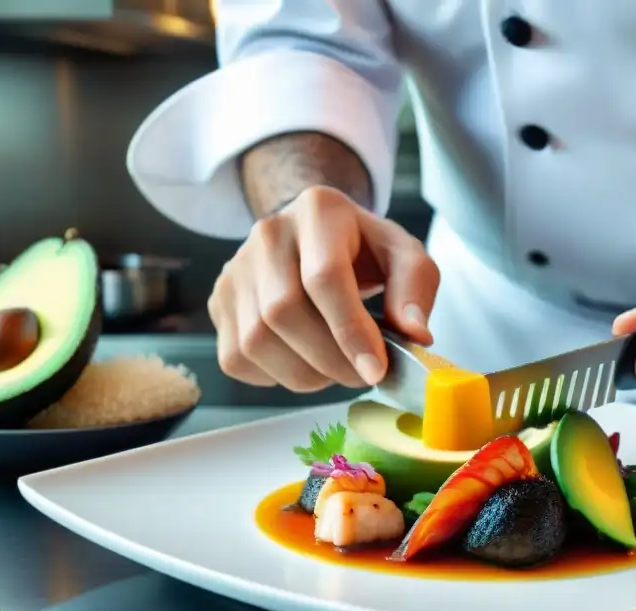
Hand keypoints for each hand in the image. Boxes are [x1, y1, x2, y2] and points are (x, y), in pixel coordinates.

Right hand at [208, 185, 439, 391]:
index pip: (324, 277)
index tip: (376, 370)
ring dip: (306, 373)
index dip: (350, 331)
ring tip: (337, 368)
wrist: (317, 237)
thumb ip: (416, 287)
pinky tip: (305, 362)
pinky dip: (275, 376)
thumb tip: (414, 335)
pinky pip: (237, 358)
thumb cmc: (364, 250)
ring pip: (257, 340)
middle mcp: (267, 233)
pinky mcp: (219, 302)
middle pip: (284, 313)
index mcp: (319, 210)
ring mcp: (235, 268)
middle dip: (331, 360)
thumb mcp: (403, 255)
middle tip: (362, 375)